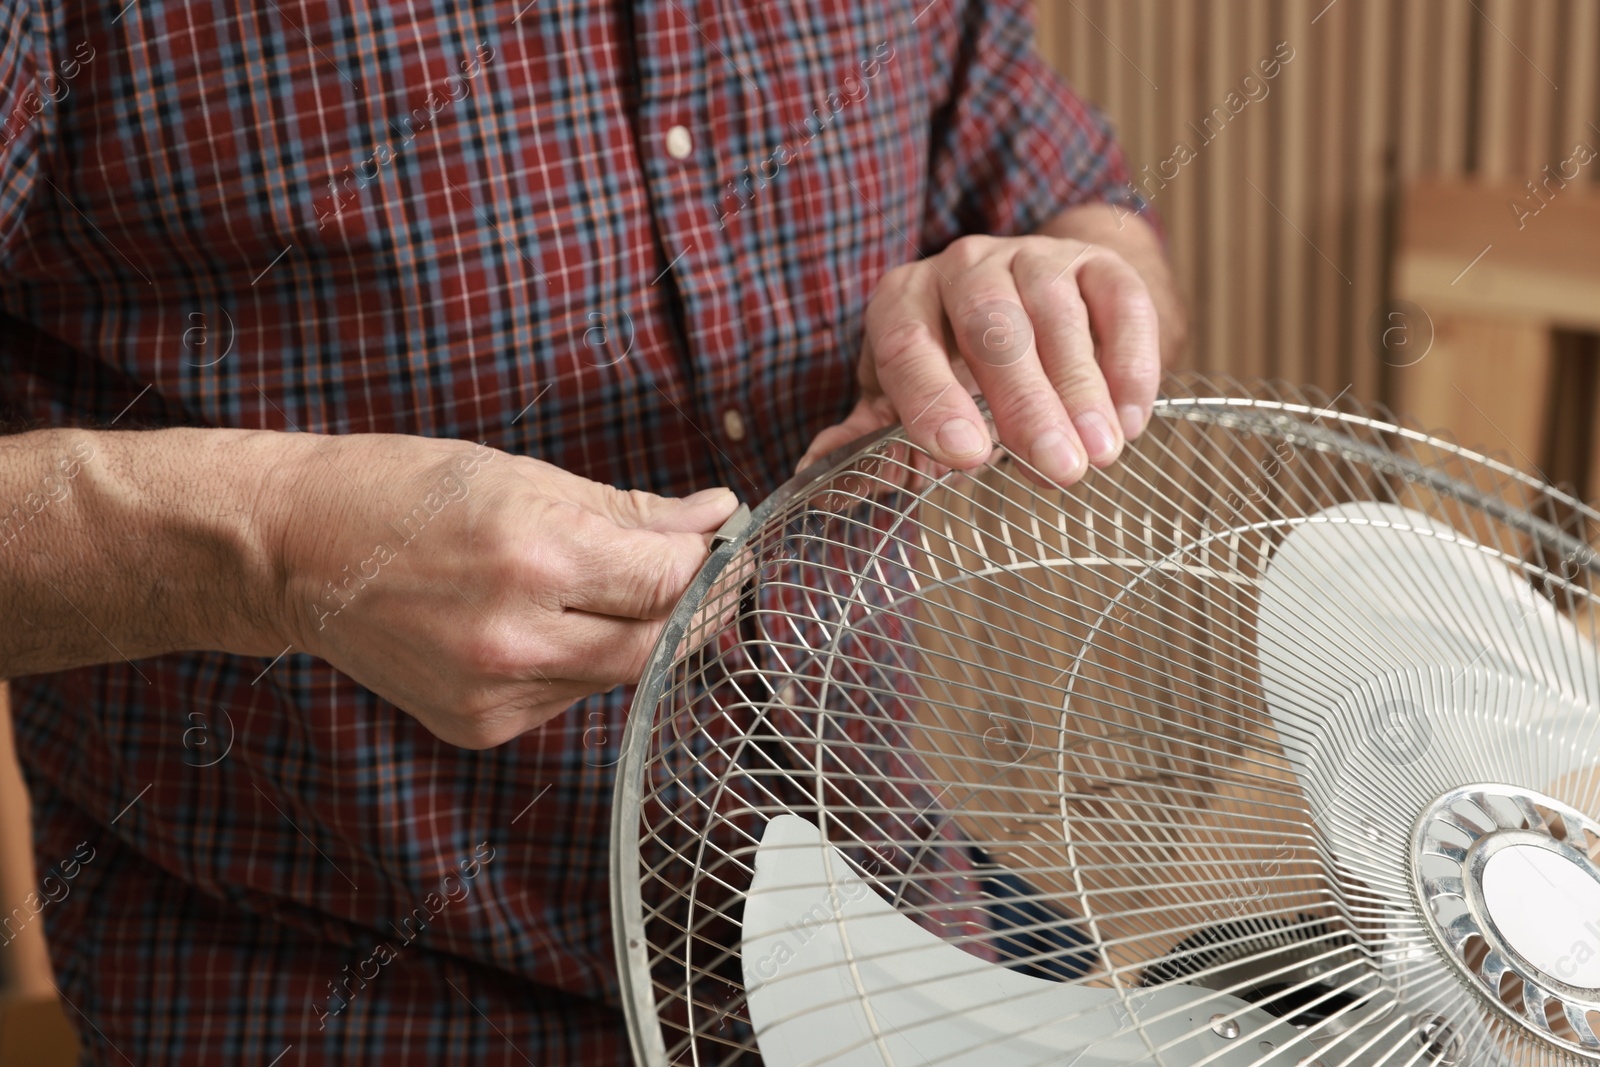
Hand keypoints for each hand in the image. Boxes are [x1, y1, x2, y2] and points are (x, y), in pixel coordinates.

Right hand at [266, 435, 737, 747]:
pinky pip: (566, 697)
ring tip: (614, 587)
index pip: (669, 579)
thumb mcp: (522, 477)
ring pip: (616, 675)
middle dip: (692, 606)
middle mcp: (517, 637)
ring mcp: (495, 693)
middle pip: (657, 641)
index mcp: (534, 557)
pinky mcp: (478, 726)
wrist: (294, 550)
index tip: (723, 540)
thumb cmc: (403, 493)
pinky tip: (553, 624)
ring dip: (637, 633)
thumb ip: (630, 510)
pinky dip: (581, 661)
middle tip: (708, 573)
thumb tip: (716, 515)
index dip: (709, 561)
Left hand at [798, 231, 1163, 484]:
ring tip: (1100, 454)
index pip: (908, 346)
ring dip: (1082, 390)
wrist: (1027, 303)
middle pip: (991, 329)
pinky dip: (1130, 361)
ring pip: (1058, 316)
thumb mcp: (901, 398)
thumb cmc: (953, 367)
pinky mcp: (1096, 264)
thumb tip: (816, 474)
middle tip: (1056, 467)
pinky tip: (1131, 420)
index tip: (963, 456)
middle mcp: (963, 266)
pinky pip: (1119, 302)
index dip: (933, 401)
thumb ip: (867, 438)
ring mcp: (1033, 258)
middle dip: (1025, 403)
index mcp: (903, 300)